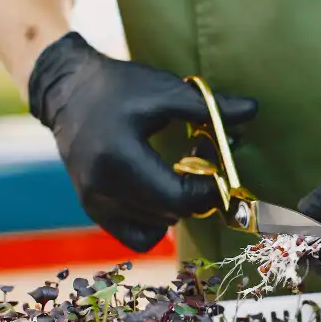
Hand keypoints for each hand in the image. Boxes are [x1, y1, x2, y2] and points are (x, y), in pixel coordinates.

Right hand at [28, 32, 257, 251]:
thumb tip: (252, 110)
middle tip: (201, 161)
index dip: (207, 190)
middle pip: (171, 214)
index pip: (177, 198)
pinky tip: (159, 190)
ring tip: (179, 169)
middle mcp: (101, 188)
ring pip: (157, 226)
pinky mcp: (92, 209)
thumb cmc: (118, 86)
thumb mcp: (164, 89)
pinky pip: (136, 236)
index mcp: (119, 158)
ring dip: (178, 204)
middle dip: (197, 193)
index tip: (217, 165)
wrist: (68, 90)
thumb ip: (208, 107)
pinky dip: (156, 220)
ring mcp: (94, 202)